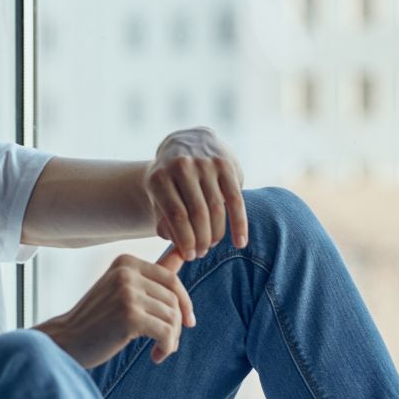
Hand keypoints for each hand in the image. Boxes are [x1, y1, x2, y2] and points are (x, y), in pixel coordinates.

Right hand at [37, 250, 194, 369]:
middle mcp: (126, 273)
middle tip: (167, 342)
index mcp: (126, 262)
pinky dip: (166, 347)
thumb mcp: (123, 290)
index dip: (184, 302)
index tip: (186, 322)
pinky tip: (156, 356)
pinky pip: (166, 333)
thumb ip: (153, 274)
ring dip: (171, 339)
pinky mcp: (130, 316)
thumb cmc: (97, 319)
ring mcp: (127, 293)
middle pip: (174, 299)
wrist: (66, 341)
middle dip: (176, 324)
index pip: (171, 279)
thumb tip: (182, 252)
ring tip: (159, 349)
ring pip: (172, 317)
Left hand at [144, 126, 246, 259]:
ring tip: (212, 245)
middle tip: (202, 253)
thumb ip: (163, 219)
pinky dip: (239, 224)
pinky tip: (240, 242)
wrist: (187, 142)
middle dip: (201, 239)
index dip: (185, 240)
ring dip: (216, 233)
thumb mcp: (158, 195)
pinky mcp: (225, 164)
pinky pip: (236, 199)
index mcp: (160, 177)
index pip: (176, 216)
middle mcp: (181, 167)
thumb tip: (178, 243)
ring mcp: (205, 164)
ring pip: (216, 208)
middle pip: (197, 214)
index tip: (190, 256)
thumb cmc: (170, 179)